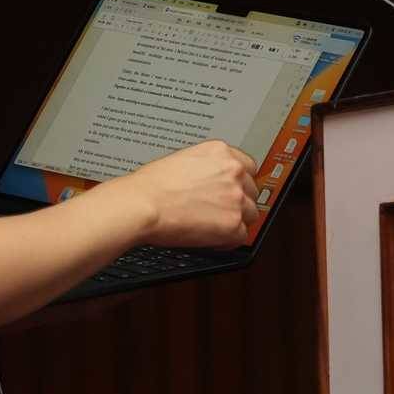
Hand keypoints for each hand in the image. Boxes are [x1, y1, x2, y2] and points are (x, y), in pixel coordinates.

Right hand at [116, 140, 258, 248]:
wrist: (142, 205)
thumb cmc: (151, 186)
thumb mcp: (184, 160)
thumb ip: (207, 168)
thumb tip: (212, 181)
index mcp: (221, 152)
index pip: (248, 167)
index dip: (239, 182)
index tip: (233, 191)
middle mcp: (233, 172)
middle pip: (251, 191)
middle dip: (238, 202)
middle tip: (220, 211)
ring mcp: (236, 197)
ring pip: (250, 213)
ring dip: (236, 221)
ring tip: (213, 226)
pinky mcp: (232, 223)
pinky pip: (241, 236)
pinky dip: (227, 241)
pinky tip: (211, 238)